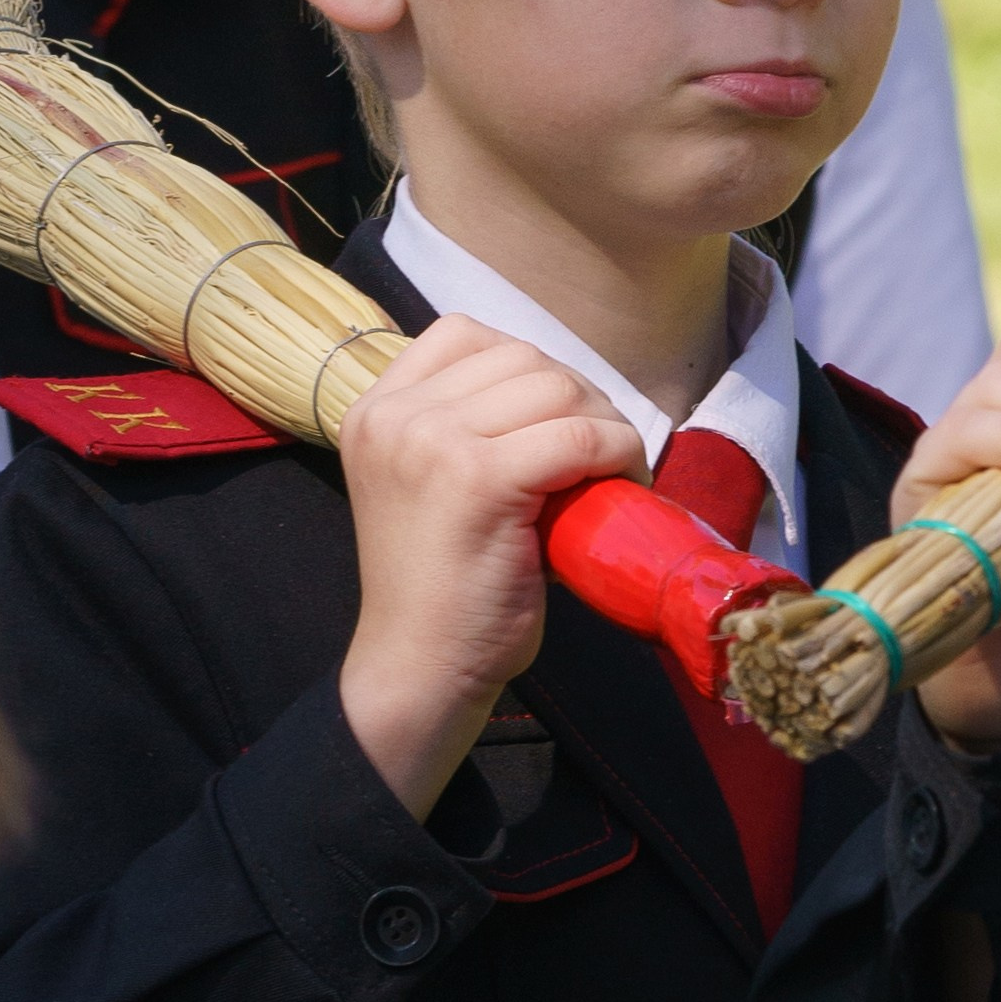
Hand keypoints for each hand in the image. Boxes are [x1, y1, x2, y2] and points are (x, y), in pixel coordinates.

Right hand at [338, 315, 645, 817]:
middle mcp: (395, 415)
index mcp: (376, 409)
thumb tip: (563, 390)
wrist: (420, 667)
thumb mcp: (433, 483)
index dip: (529, 368)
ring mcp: (431, 442)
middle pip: (522, 357)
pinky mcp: (478, 478)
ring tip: (615, 469)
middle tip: (602, 451)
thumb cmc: (443, 587)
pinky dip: (617, 452)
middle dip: (579, 397)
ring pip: (556, 388)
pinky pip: (578, 436)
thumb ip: (469, 427)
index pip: (465, 334)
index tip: (557, 418)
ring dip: (604, 423)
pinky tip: (624, 483)